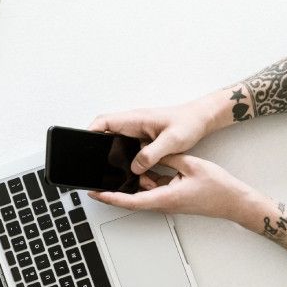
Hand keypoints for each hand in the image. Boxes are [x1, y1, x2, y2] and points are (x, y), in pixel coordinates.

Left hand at [88, 154, 257, 221]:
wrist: (235, 201)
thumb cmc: (218, 188)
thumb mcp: (191, 165)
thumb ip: (168, 158)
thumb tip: (150, 153)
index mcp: (165, 198)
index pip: (130, 200)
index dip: (110, 197)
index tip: (94, 193)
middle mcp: (163, 203)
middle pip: (131, 198)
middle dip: (112, 191)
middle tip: (94, 182)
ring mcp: (167, 201)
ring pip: (142, 192)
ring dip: (132, 182)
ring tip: (118, 168)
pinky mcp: (172, 197)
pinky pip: (153, 189)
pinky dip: (146, 179)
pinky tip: (144, 167)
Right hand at [89, 95, 222, 173]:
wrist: (202, 119)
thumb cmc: (189, 123)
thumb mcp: (172, 141)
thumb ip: (152, 154)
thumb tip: (135, 166)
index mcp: (135, 119)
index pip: (104, 121)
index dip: (90, 132)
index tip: (84, 144)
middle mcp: (133, 123)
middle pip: (105, 132)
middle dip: (98, 146)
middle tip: (95, 161)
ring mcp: (137, 130)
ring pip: (115, 141)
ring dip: (112, 152)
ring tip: (112, 167)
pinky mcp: (142, 137)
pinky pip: (126, 146)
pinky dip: (124, 156)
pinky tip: (129, 167)